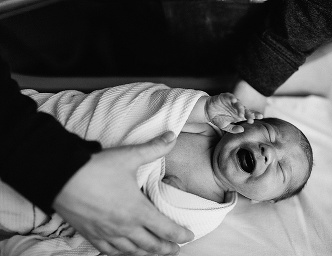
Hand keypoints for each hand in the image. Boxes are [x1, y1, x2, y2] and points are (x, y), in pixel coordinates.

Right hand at [53, 132, 194, 255]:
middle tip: (176, 249)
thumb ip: (154, 148)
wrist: (57, 177)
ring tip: (156, 252)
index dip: (180, 235)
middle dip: (167, 248)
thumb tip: (172, 136)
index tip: (189, 237)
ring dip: (147, 253)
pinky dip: (122, 253)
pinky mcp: (90, 234)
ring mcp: (106, 233)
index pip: (166, 230)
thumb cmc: (95, 168)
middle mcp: (124, 227)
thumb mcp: (128, 156)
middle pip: (151, 246)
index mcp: (137, 210)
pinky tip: (126, 251)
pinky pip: (109, 251)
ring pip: (132, 251)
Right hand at [205, 93, 261, 133]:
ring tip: (241, 114)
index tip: (261, 117)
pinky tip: (234, 101)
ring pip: (239, 104)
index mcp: (239, 115)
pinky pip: (230, 97)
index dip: (255, 116)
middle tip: (251, 119)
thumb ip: (233, 129)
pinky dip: (232, 98)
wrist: (207, 111)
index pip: (249, 116)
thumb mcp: (225, 126)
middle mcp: (237, 108)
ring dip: (240, 108)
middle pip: (246, 110)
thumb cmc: (218, 119)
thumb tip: (242, 130)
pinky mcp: (226, 97)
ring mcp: (232, 102)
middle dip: (249, 114)